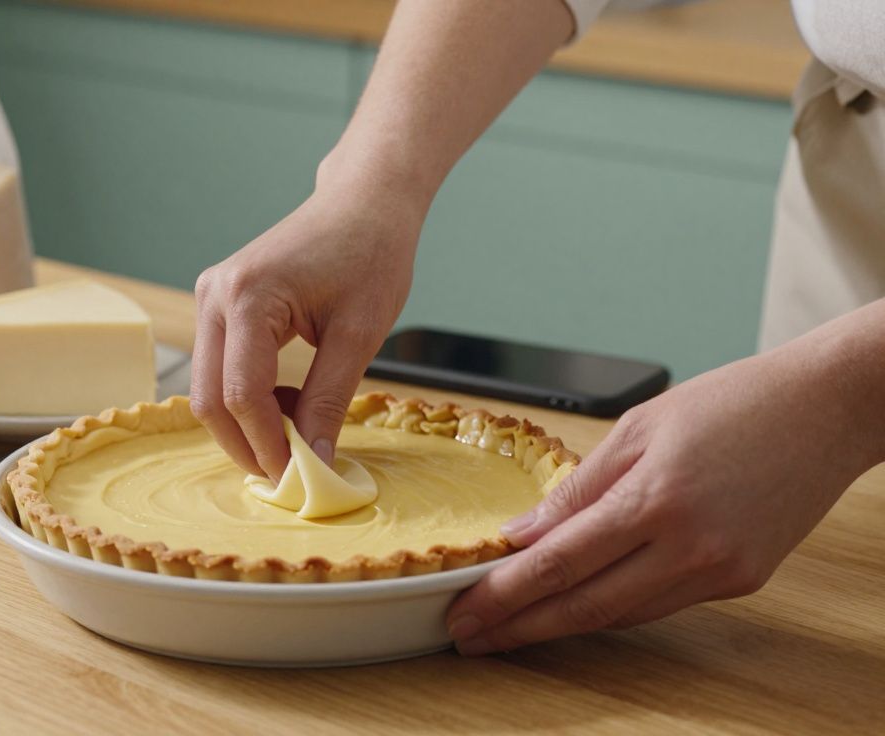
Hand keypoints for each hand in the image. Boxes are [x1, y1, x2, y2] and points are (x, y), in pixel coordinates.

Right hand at [191, 182, 420, 479]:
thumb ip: (330, 400)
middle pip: (208, 398)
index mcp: (248, 297)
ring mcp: (209, 297)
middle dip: (245, 444)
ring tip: (296, 432)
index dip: (267, 445)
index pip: (241, 394)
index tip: (297, 478)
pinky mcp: (217, 304)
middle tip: (288, 473)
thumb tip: (315, 460)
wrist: (362, 203)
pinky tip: (286, 402)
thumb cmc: (370, 254)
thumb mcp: (359, 334)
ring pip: (206, 387)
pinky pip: (217, 367)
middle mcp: (215, 295)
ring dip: (244, 424)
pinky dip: (245, 397)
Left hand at [445, 347, 877, 654]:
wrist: (826, 410)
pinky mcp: (741, 582)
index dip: (504, 593)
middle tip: (469, 635)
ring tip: (510, 626)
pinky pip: (659, 604)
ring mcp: (720, 571)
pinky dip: (611, 607)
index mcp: (656, 498)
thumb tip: (522, 534)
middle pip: (584, 605)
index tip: (463, 608)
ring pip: (620, 614)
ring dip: (561, 624)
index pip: (559, 562)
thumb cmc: (733, 403)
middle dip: (519, 625)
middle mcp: (690, 547)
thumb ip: (577, 489)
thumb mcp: (638, 428)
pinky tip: (575, 605)